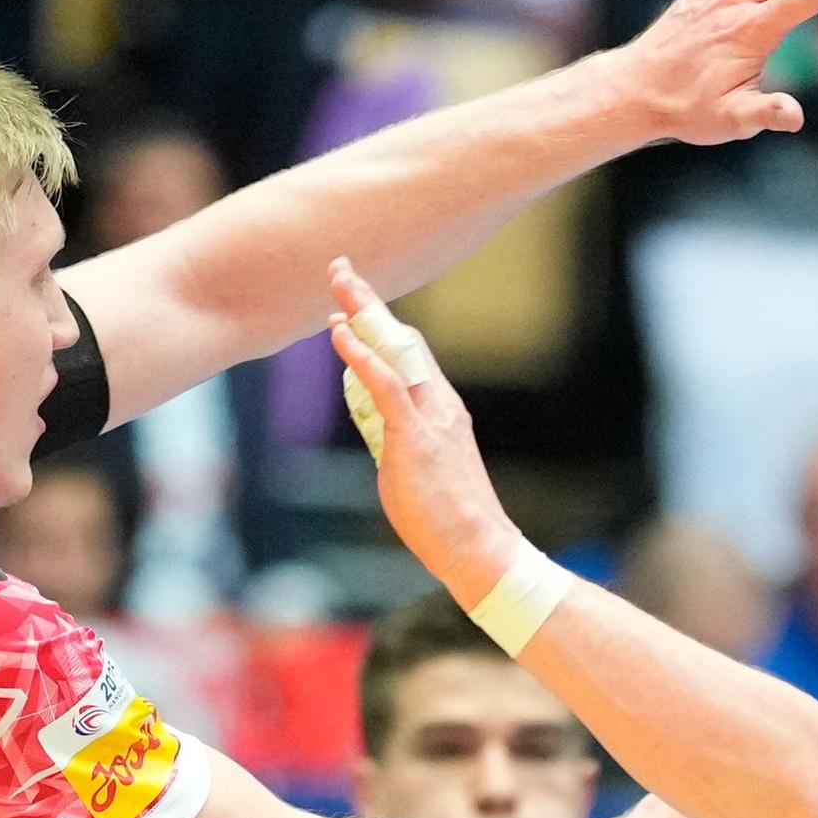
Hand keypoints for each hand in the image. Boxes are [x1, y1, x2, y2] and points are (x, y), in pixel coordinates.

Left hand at [325, 258, 521, 599]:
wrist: (479, 549)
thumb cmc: (448, 521)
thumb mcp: (418, 470)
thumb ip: (400, 443)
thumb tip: (382, 435)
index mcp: (441, 410)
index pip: (407, 355)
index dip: (379, 325)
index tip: (354, 302)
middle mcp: (439, 404)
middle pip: (400, 339)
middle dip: (368, 303)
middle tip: (340, 268)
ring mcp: (430, 417)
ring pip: (395, 350)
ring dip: (363, 313)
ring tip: (338, 281)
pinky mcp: (417, 436)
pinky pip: (386, 385)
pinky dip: (361, 355)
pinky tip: (340, 332)